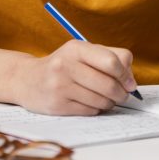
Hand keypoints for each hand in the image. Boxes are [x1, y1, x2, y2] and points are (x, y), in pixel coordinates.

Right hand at [15, 40, 137, 115]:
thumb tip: (131, 81)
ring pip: (101, 100)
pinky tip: (90, 103)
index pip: (112, 62)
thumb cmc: (64, 65)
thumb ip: (111, 58)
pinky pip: (89, 111)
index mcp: (76, 48)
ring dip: (109, 103)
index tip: (130, 83)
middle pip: (109, 85)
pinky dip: (96, 109)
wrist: (28, 80)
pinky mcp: (57, 105)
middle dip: (121, 93)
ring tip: (105, 99)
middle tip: (122, 95)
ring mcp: (60, 86)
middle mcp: (66, 65)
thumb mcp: (83, 53)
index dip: (126, 75)